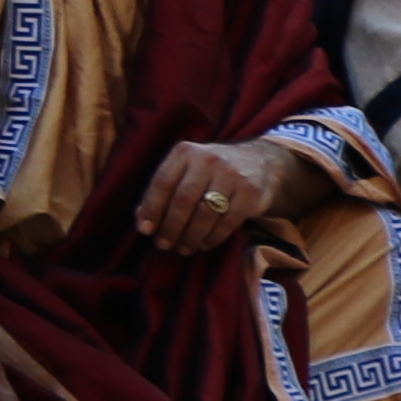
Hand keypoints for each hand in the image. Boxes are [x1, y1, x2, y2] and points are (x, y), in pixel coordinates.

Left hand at [129, 133, 289, 255]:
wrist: (258, 160)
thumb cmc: (209, 171)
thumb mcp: (185, 170)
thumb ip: (163, 191)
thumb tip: (142, 220)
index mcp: (185, 152)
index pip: (162, 182)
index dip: (151, 209)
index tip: (145, 230)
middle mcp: (208, 159)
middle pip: (183, 200)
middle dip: (171, 227)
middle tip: (164, 244)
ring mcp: (232, 175)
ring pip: (206, 213)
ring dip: (191, 236)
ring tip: (183, 248)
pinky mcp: (251, 192)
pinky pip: (228, 221)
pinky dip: (213, 237)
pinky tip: (203, 244)